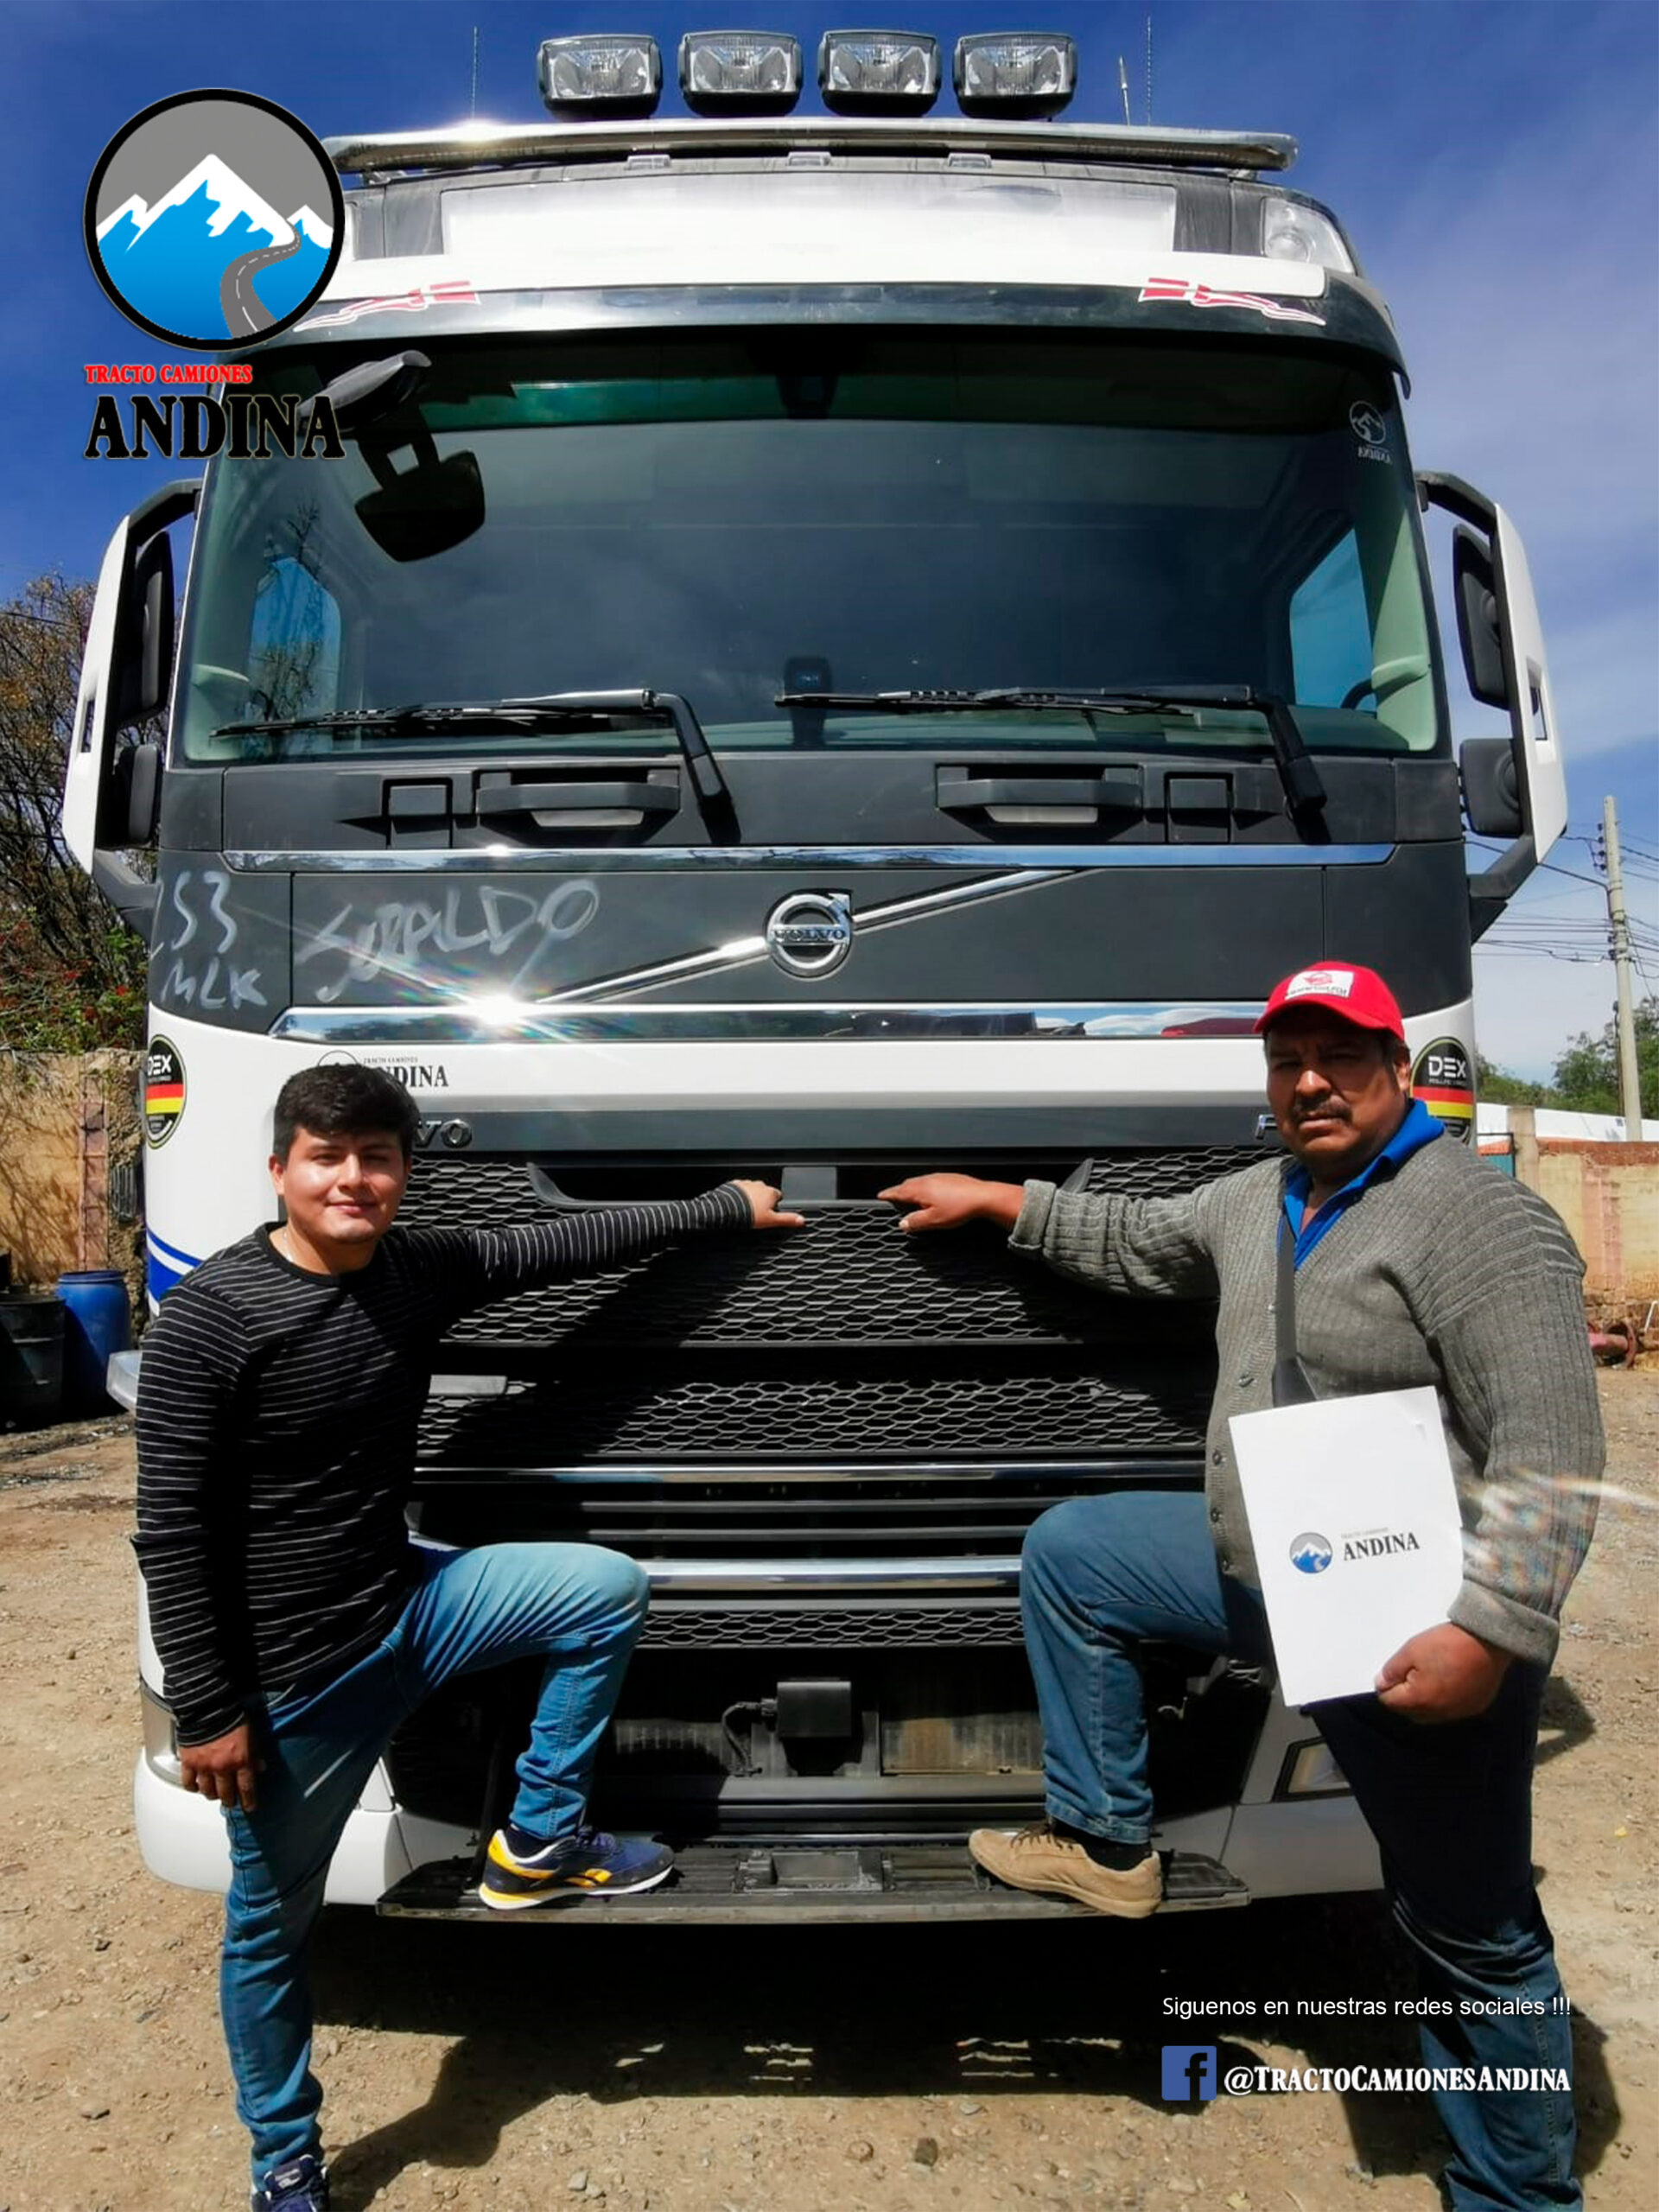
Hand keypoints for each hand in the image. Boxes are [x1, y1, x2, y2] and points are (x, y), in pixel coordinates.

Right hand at [178, 1722, 261, 1811]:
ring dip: (212, 1795)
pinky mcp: (188, 1763)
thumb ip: (255, 1753)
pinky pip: (188, 1783)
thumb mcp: (251, 1734)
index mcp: (240, 1760)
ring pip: (207, 1792)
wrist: (208, 1706)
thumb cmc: (232, 1717)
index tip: (250, 1808)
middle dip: (230, 1800)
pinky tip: (196, 1786)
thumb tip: (261, 1767)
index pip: (246, 1788)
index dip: (249, 1801)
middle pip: (226, 1794)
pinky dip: (193, 1787)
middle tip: (231, 1802)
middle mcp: (222, 1767)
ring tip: (214, 1794)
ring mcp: (204, 1767)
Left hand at [727, 1180, 805, 1230]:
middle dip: (762, 1200)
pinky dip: (738, 1196)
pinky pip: (738, 1189)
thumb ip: (787, 1219)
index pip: (777, 1195)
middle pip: (764, 1192)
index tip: (771, 1211)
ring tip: (746, 1209)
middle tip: (757, 1212)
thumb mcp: (771, 1220)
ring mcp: (746, 1184)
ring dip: (750, 1197)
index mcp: (770, 1193)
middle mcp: (759, 1185)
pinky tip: (736, 1205)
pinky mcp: (734, 1185)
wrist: (728, 1209)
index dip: (775, 1204)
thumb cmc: (749, 1214)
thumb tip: (801, 1220)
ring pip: (751, 1190)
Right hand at [879, 1174, 1024, 1232]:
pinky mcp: (950, 1177)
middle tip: (893, 1195)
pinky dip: (926, 1185)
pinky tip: (932, 1192)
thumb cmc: (960, 1207)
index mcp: (920, 1190)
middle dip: (898, 1190)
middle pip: (907, 1184)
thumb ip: (916, 1222)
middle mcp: (927, 1180)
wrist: (982, 1196)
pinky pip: (932, 1180)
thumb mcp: (934, 1220)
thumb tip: (903, 1223)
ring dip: (912, 1187)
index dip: (887, 1194)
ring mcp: (939, 1177)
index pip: (897, 1191)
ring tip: (911, 1194)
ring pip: (920, 1181)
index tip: (880, 1195)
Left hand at [1374, 1624, 1510, 1722]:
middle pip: (1410, 1712)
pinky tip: (1447, 1683)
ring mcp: (1458, 1713)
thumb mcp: (1411, 1650)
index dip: (1386, 1686)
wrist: (1487, 1642)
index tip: (1391, 1673)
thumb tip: (1381, 1684)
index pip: (1390, 1702)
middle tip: (1407, 1674)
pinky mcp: (1474, 1708)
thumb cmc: (1447, 1644)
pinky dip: (1443, 1701)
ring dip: (1423, 1702)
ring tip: (1427, 1678)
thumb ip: (1392, 1670)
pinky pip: (1450, 1711)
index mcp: (1420, 1700)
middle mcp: (1439, 1713)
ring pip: (1430, 1714)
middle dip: (1402, 1698)